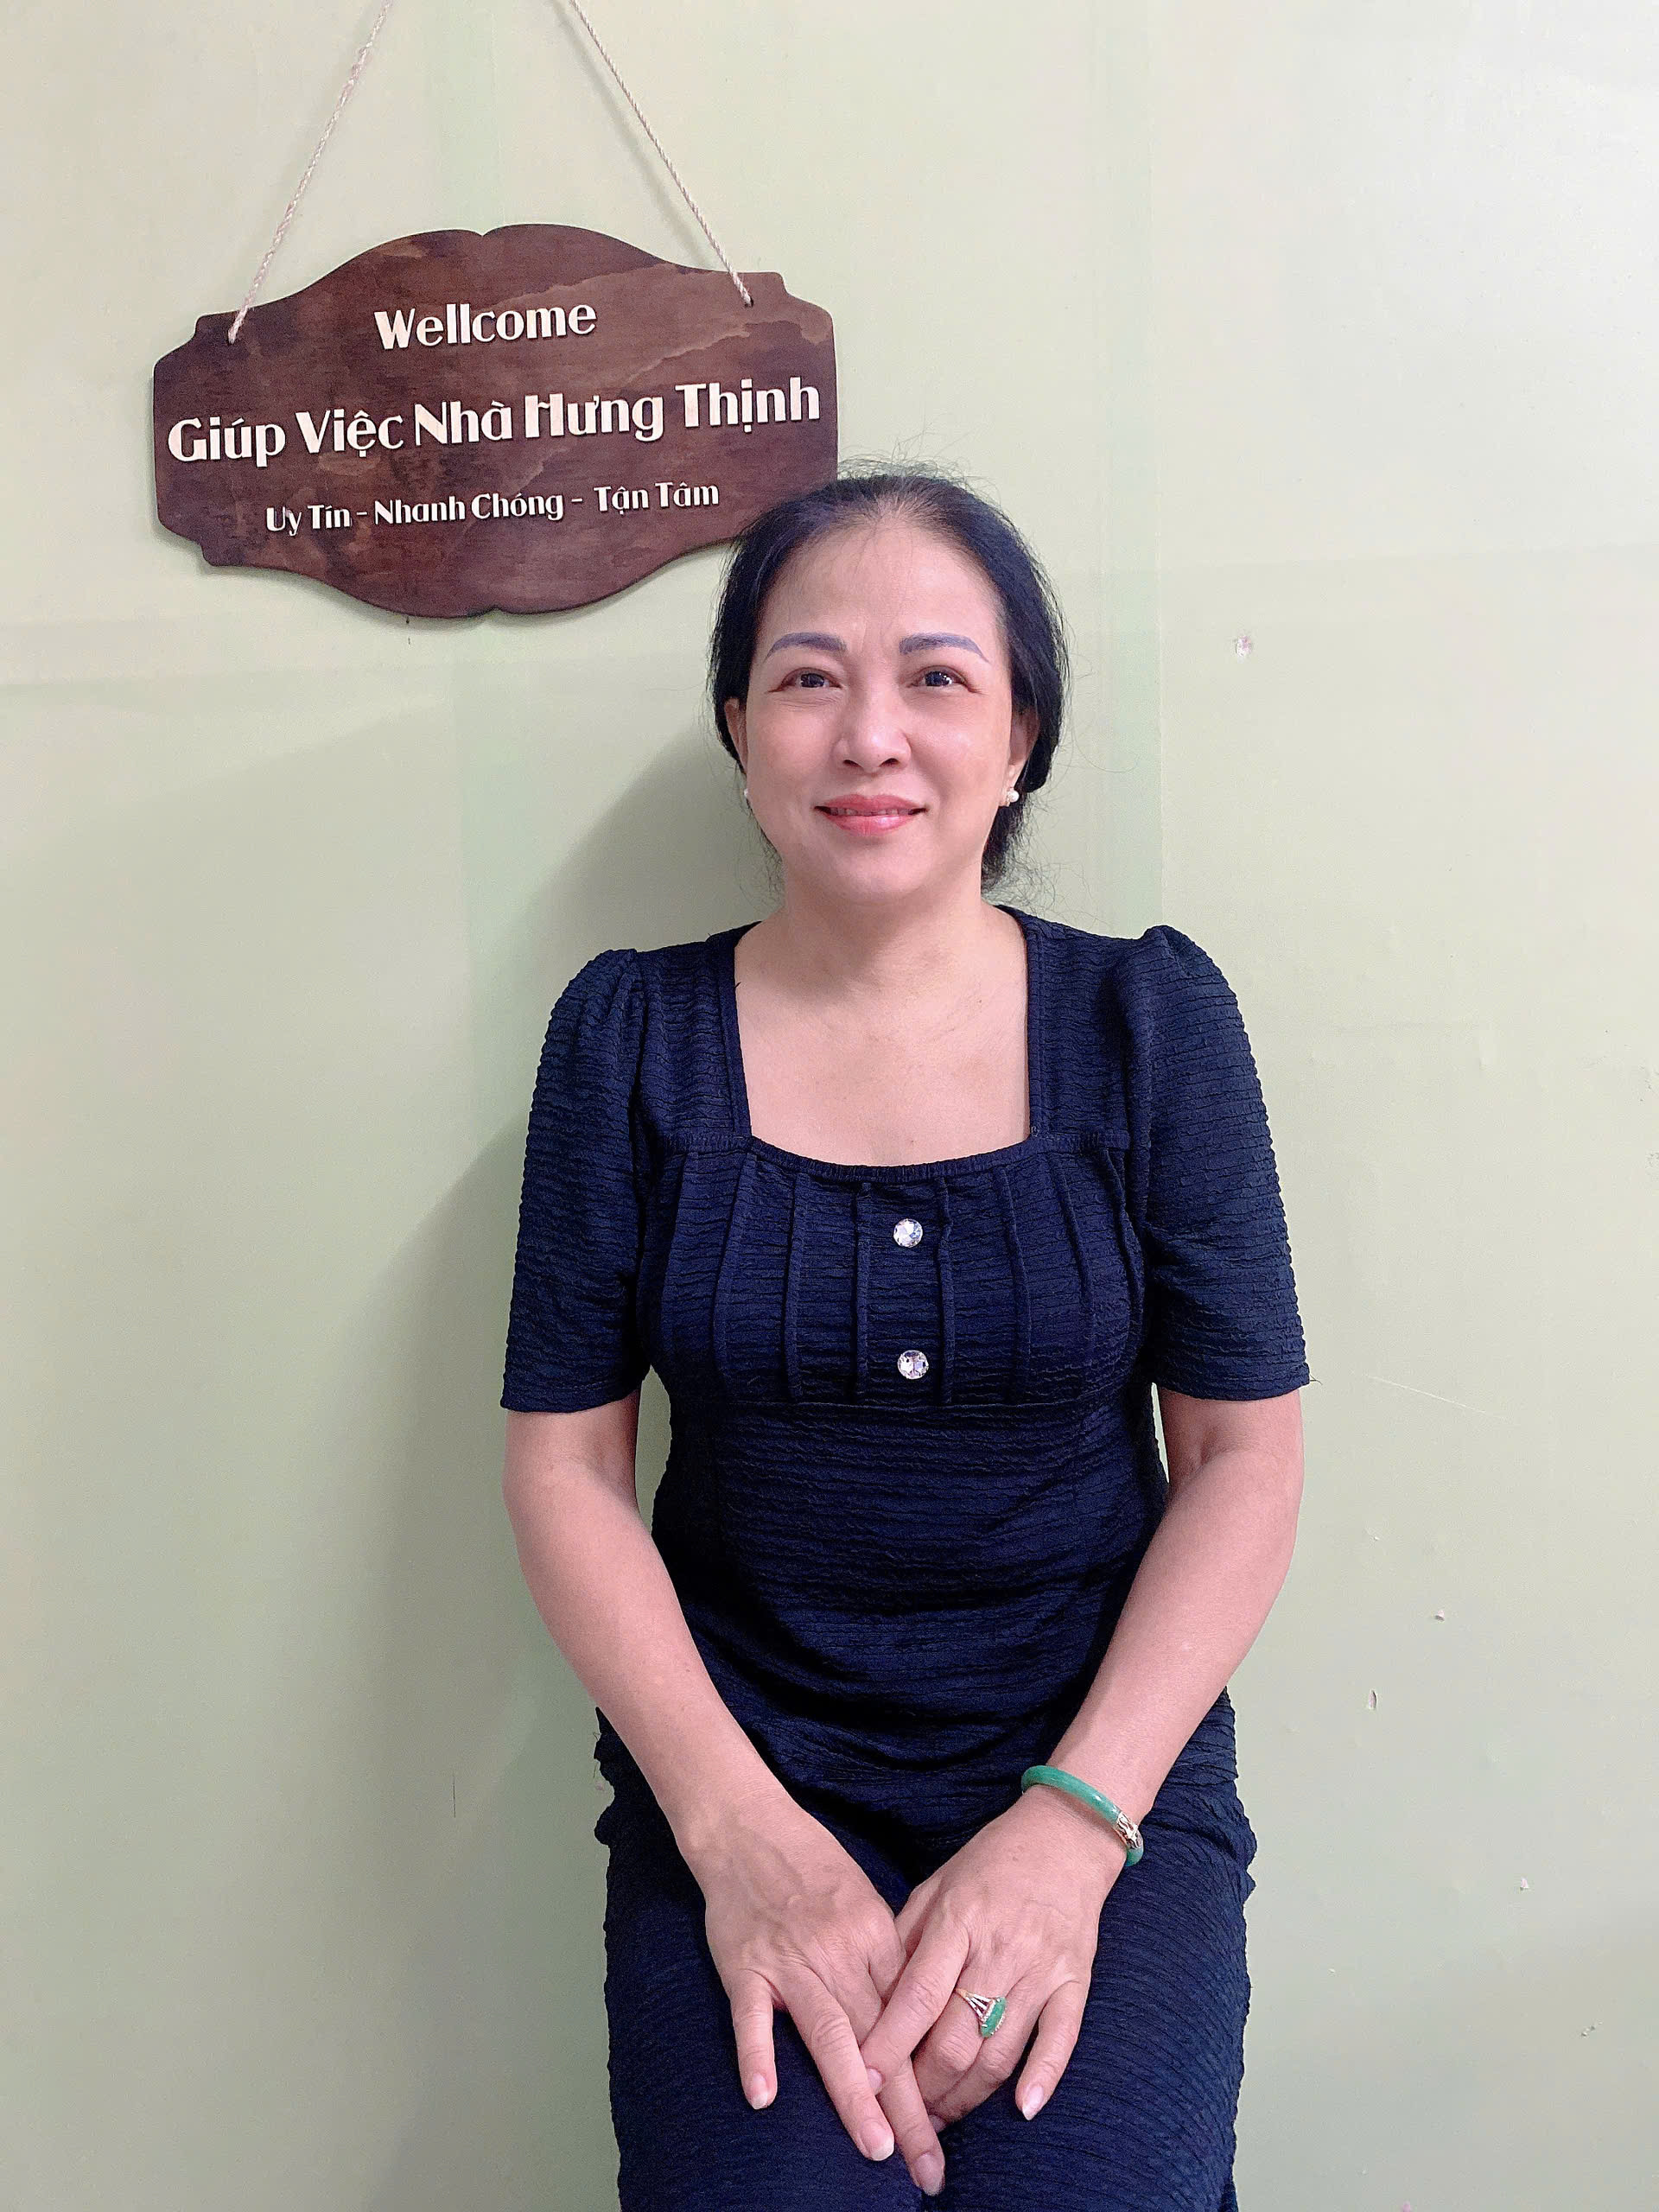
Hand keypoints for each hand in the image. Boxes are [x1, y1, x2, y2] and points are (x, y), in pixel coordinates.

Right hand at [693, 1794, 948, 2194]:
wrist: (750, 1827)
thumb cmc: (812, 1867)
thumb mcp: (865, 1905)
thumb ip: (887, 1961)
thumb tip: (915, 2019)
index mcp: (876, 1941)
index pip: (912, 2023)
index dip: (931, 2079)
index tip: (949, 2132)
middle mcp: (841, 1957)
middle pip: (881, 2043)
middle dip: (908, 2111)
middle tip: (928, 2168)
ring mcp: (792, 1964)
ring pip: (829, 2035)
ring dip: (853, 2095)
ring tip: (876, 2149)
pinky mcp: (745, 1966)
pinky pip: (752, 2016)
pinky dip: (758, 2054)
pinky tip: (764, 2098)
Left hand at [857, 1788, 1124, 2127]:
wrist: (1065, 1836)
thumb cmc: (990, 1863)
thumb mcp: (937, 1886)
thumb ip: (905, 1938)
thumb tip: (869, 1995)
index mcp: (958, 1921)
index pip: (917, 1996)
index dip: (889, 2043)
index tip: (862, 2079)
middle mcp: (999, 1950)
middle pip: (956, 2039)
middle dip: (923, 2088)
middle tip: (900, 2113)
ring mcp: (1040, 1970)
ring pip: (999, 2053)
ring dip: (966, 2097)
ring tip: (939, 2120)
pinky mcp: (1074, 1983)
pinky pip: (1060, 2040)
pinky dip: (1042, 2079)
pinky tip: (1021, 2110)